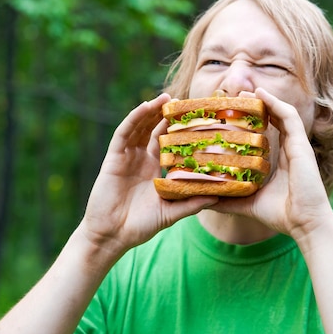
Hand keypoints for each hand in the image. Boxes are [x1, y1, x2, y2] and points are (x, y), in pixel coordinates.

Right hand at [81, 93, 216, 253]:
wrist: (112, 236)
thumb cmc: (141, 226)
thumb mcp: (171, 213)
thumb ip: (192, 203)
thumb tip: (219, 196)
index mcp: (155, 170)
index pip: (169, 143)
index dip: (180, 130)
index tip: (197, 118)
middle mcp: (142, 159)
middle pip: (155, 130)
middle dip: (167, 114)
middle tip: (184, 100)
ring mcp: (127, 157)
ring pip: (140, 127)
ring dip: (151, 110)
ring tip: (166, 97)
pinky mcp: (114, 158)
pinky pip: (124, 133)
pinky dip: (133, 118)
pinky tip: (144, 106)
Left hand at [209, 88, 332, 239]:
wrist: (304, 225)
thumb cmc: (280, 215)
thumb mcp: (248, 204)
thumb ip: (228, 199)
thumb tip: (204, 199)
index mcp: (280, 161)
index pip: (266, 134)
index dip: (252, 122)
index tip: (233, 115)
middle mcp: (289, 150)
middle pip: (273, 119)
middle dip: (256, 107)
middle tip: (234, 98)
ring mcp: (297, 146)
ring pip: (281, 113)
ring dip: (264, 100)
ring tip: (246, 92)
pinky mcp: (302, 145)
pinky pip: (289, 116)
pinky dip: (276, 103)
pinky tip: (261, 94)